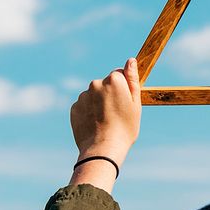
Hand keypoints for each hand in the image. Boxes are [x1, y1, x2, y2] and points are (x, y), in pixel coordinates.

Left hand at [69, 58, 141, 190]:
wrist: (102, 149)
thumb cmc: (125, 128)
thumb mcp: (135, 103)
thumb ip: (132, 79)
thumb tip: (130, 60)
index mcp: (113, 80)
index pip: (119, 75)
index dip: (124, 89)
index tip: (125, 103)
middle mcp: (96, 83)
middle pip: (106, 85)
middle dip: (110, 95)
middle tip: (116, 115)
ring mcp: (83, 96)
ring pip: (94, 96)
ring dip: (99, 104)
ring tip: (105, 122)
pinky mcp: (74, 107)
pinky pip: (84, 106)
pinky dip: (89, 113)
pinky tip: (95, 125)